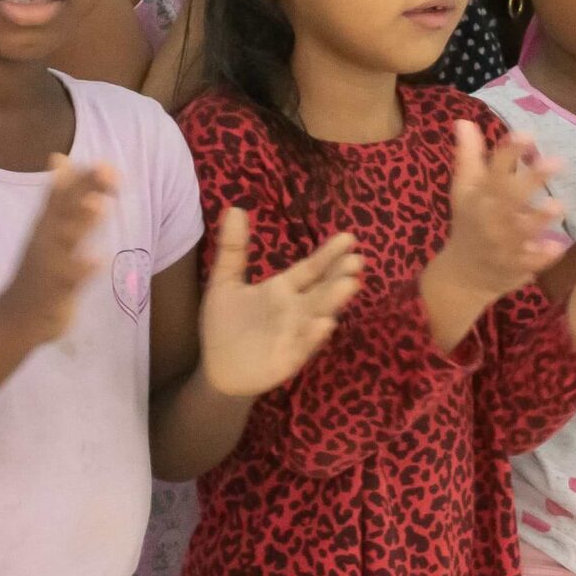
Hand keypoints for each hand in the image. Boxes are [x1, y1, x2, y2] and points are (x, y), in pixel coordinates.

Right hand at [0, 156, 113, 347]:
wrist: (17, 317)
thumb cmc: (39, 271)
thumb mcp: (46, 230)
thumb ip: (58, 196)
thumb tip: (60, 157)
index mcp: (46, 226)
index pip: (63, 196)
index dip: (83, 179)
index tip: (106, 164)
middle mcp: (45, 240)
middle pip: (66, 210)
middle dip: (85, 190)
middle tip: (107, 171)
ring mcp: (48, 264)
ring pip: (66, 240)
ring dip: (81, 222)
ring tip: (100, 206)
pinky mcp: (54, 290)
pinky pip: (69, 279)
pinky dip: (82, 269)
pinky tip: (99, 260)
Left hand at [196, 211, 361, 396]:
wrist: (218, 368)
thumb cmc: (226, 324)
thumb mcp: (225, 282)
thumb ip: (233, 249)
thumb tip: (234, 207)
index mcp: (283, 289)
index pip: (311, 268)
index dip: (328, 254)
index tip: (349, 238)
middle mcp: (295, 309)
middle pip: (321, 290)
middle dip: (338, 276)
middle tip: (358, 261)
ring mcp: (295, 334)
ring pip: (318, 315)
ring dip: (333, 301)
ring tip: (349, 285)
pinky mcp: (288, 359)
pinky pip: (303, 346)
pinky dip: (313, 336)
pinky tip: (323, 324)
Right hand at [427, 120, 569, 308]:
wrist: (463, 273)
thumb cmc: (470, 223)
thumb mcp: (464, 189)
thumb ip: (469, 156)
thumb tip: (464, 120)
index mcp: (478, 195)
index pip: (493, 169)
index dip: (509, 152)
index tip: (526, 134)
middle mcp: (488, 216)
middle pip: (509, 196)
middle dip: (531, 180)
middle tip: (557, 161)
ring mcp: (500, 242)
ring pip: (520, 230)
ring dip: (537, 218)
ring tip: (559, 204)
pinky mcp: (512, 265)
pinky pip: (528, 261)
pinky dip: (541, 256)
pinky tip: (558, 247)